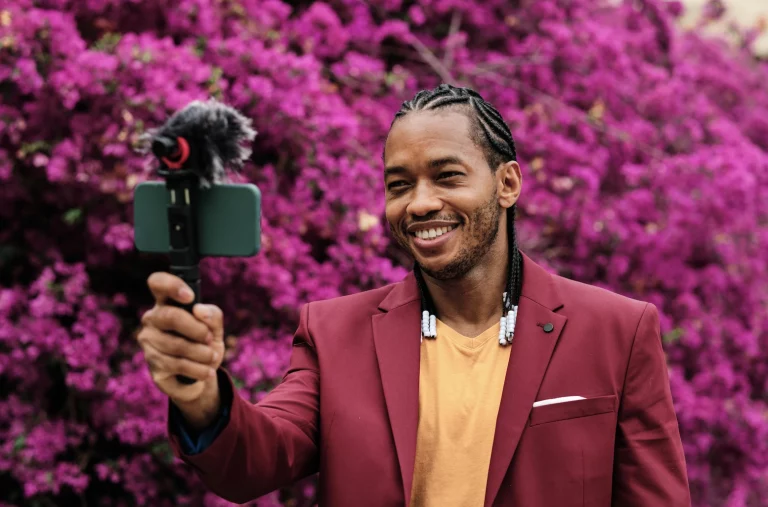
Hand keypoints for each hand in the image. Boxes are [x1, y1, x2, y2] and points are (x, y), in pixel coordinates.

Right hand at [137, 272, 224, 411]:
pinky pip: (177, 365)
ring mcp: (149, 343)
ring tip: (212, 357)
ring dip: (202, 353)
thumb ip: (212, 315)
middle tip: (210, 338)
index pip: (157, 283)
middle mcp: (152, 319)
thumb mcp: (215, 327)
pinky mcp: (152, 366)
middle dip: (197, 329)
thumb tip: (199, 310)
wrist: (202, 375)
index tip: (190, 297)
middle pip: (170, 317)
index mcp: (166, 303)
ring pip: (176, 345)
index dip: (171, 285)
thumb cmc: (205, 343)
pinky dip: (198, 369)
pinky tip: (207, 372)